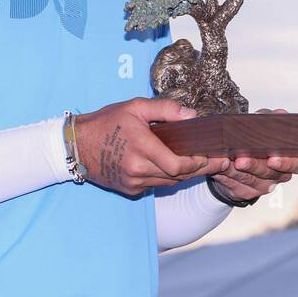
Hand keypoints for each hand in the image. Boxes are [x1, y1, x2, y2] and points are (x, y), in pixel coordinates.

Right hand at [74, 97, 230, 196]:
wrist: (77, 145)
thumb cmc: (107, 121)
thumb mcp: (136, 107)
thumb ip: (166, 110)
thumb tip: (193, 117)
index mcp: (141, 148)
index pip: (179, 165)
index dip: (199, 163)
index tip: (212, 156)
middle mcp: (137, 169)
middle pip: (178, 177)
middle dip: (200, 169)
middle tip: (220, 163)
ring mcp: (133, 182)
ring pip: (168, 183)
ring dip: (185, 175)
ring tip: (203, 164)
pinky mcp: (129, 189)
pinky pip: (155, 185)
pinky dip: (167, 177)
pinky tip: (175, 167)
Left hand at [209, 108, 297, 203]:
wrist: (241, 153)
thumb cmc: (256, 134)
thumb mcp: (264, 122)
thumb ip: (272, 118)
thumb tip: (279, 114)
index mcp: (292, 158)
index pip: (297, 165)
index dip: (285, 163)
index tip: (272, 159)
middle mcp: (280, 174)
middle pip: (269, 174)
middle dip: (254, 166)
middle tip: (242, 160)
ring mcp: (263, 185)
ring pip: (250, 180)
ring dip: (237, 171)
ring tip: (229, 162)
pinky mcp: (246, 191)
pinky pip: (235, 185)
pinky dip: (226, 175)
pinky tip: (221, 167)